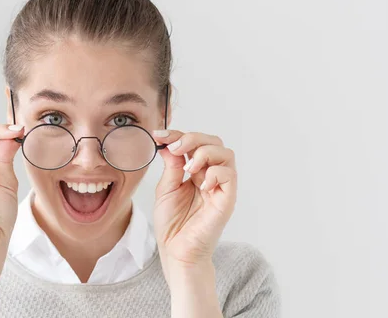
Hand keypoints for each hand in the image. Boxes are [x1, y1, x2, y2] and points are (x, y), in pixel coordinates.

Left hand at [152, 130, 236, 270]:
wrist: (176, 252)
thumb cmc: (172, 225)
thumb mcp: (166, 189)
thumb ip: (171, 166)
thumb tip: (169, 143)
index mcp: (196, 172)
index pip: (193, 144)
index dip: (177, 135)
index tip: (158, 135)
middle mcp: (210, 176)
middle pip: (213, 142)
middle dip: (193, 138)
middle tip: (175, 147)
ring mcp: (220, 187)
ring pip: (225, 153)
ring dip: (204, 152)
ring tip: (188, 167)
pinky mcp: (226, 200)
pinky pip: (229, 175)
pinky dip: (214, 172)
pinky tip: (200, 183)